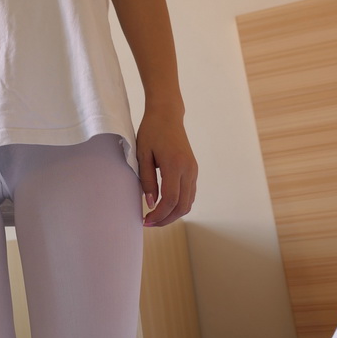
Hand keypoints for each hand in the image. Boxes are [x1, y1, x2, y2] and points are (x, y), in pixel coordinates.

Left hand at [136, 110, 197, 226]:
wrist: (167, 115)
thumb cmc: (151, 132)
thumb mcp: (142, 155)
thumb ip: (146, 180)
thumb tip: (151, 204)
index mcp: (175, 164)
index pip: (170, 199)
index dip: (159, 214)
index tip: (145, 220)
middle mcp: (188, 169)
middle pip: (182, 206)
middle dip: (166, 219)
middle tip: (149, 222)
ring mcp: (193, 170)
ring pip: (188, 202)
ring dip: (173, 214)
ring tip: (155, 217)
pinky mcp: (193, 169)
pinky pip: (189, 194)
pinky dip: (179, 204)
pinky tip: (164, 206)